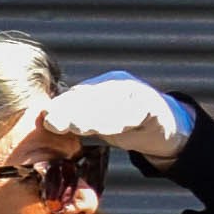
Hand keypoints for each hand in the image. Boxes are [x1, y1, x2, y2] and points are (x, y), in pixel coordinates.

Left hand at [39, 74, 192, 162]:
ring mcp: (138, 93)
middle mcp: (119, 85)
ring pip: (114, 103)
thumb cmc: (128, 124)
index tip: (45, 117)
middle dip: (71, 108)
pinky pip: (139, 111)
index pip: (79, 95)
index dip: (62, 105)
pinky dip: (124, 119)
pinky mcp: (155, 106)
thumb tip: (46, 123)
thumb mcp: (100, 122)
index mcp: (102, 87)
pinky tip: (111, 128)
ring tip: (75, 126)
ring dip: (93, 115)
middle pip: (93, 96)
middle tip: (53, 120)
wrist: (167, 129)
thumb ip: (78, 121)